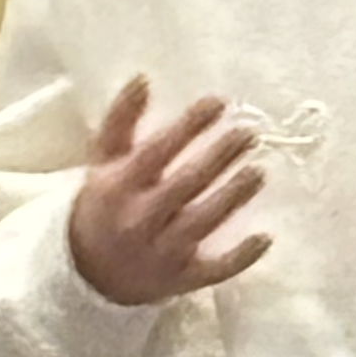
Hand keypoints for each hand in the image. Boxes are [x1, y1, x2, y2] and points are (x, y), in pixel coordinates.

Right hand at [67, 80, 269, 305]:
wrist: (89, 272)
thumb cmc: (107, 204)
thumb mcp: (105, 163)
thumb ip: (121, 121)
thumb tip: (143, 78)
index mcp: (119, 187)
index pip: (157, 152)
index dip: (189, 126)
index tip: (219, 102)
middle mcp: (140, 219)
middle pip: (186, 184)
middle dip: (220, 156)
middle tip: (251, 132)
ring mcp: (163, 251)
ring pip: (203, 222)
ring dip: (233, 196)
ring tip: (260, 171)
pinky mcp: (182, 278)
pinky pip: (215, 269)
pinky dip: (240, 256)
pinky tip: (266, 236)